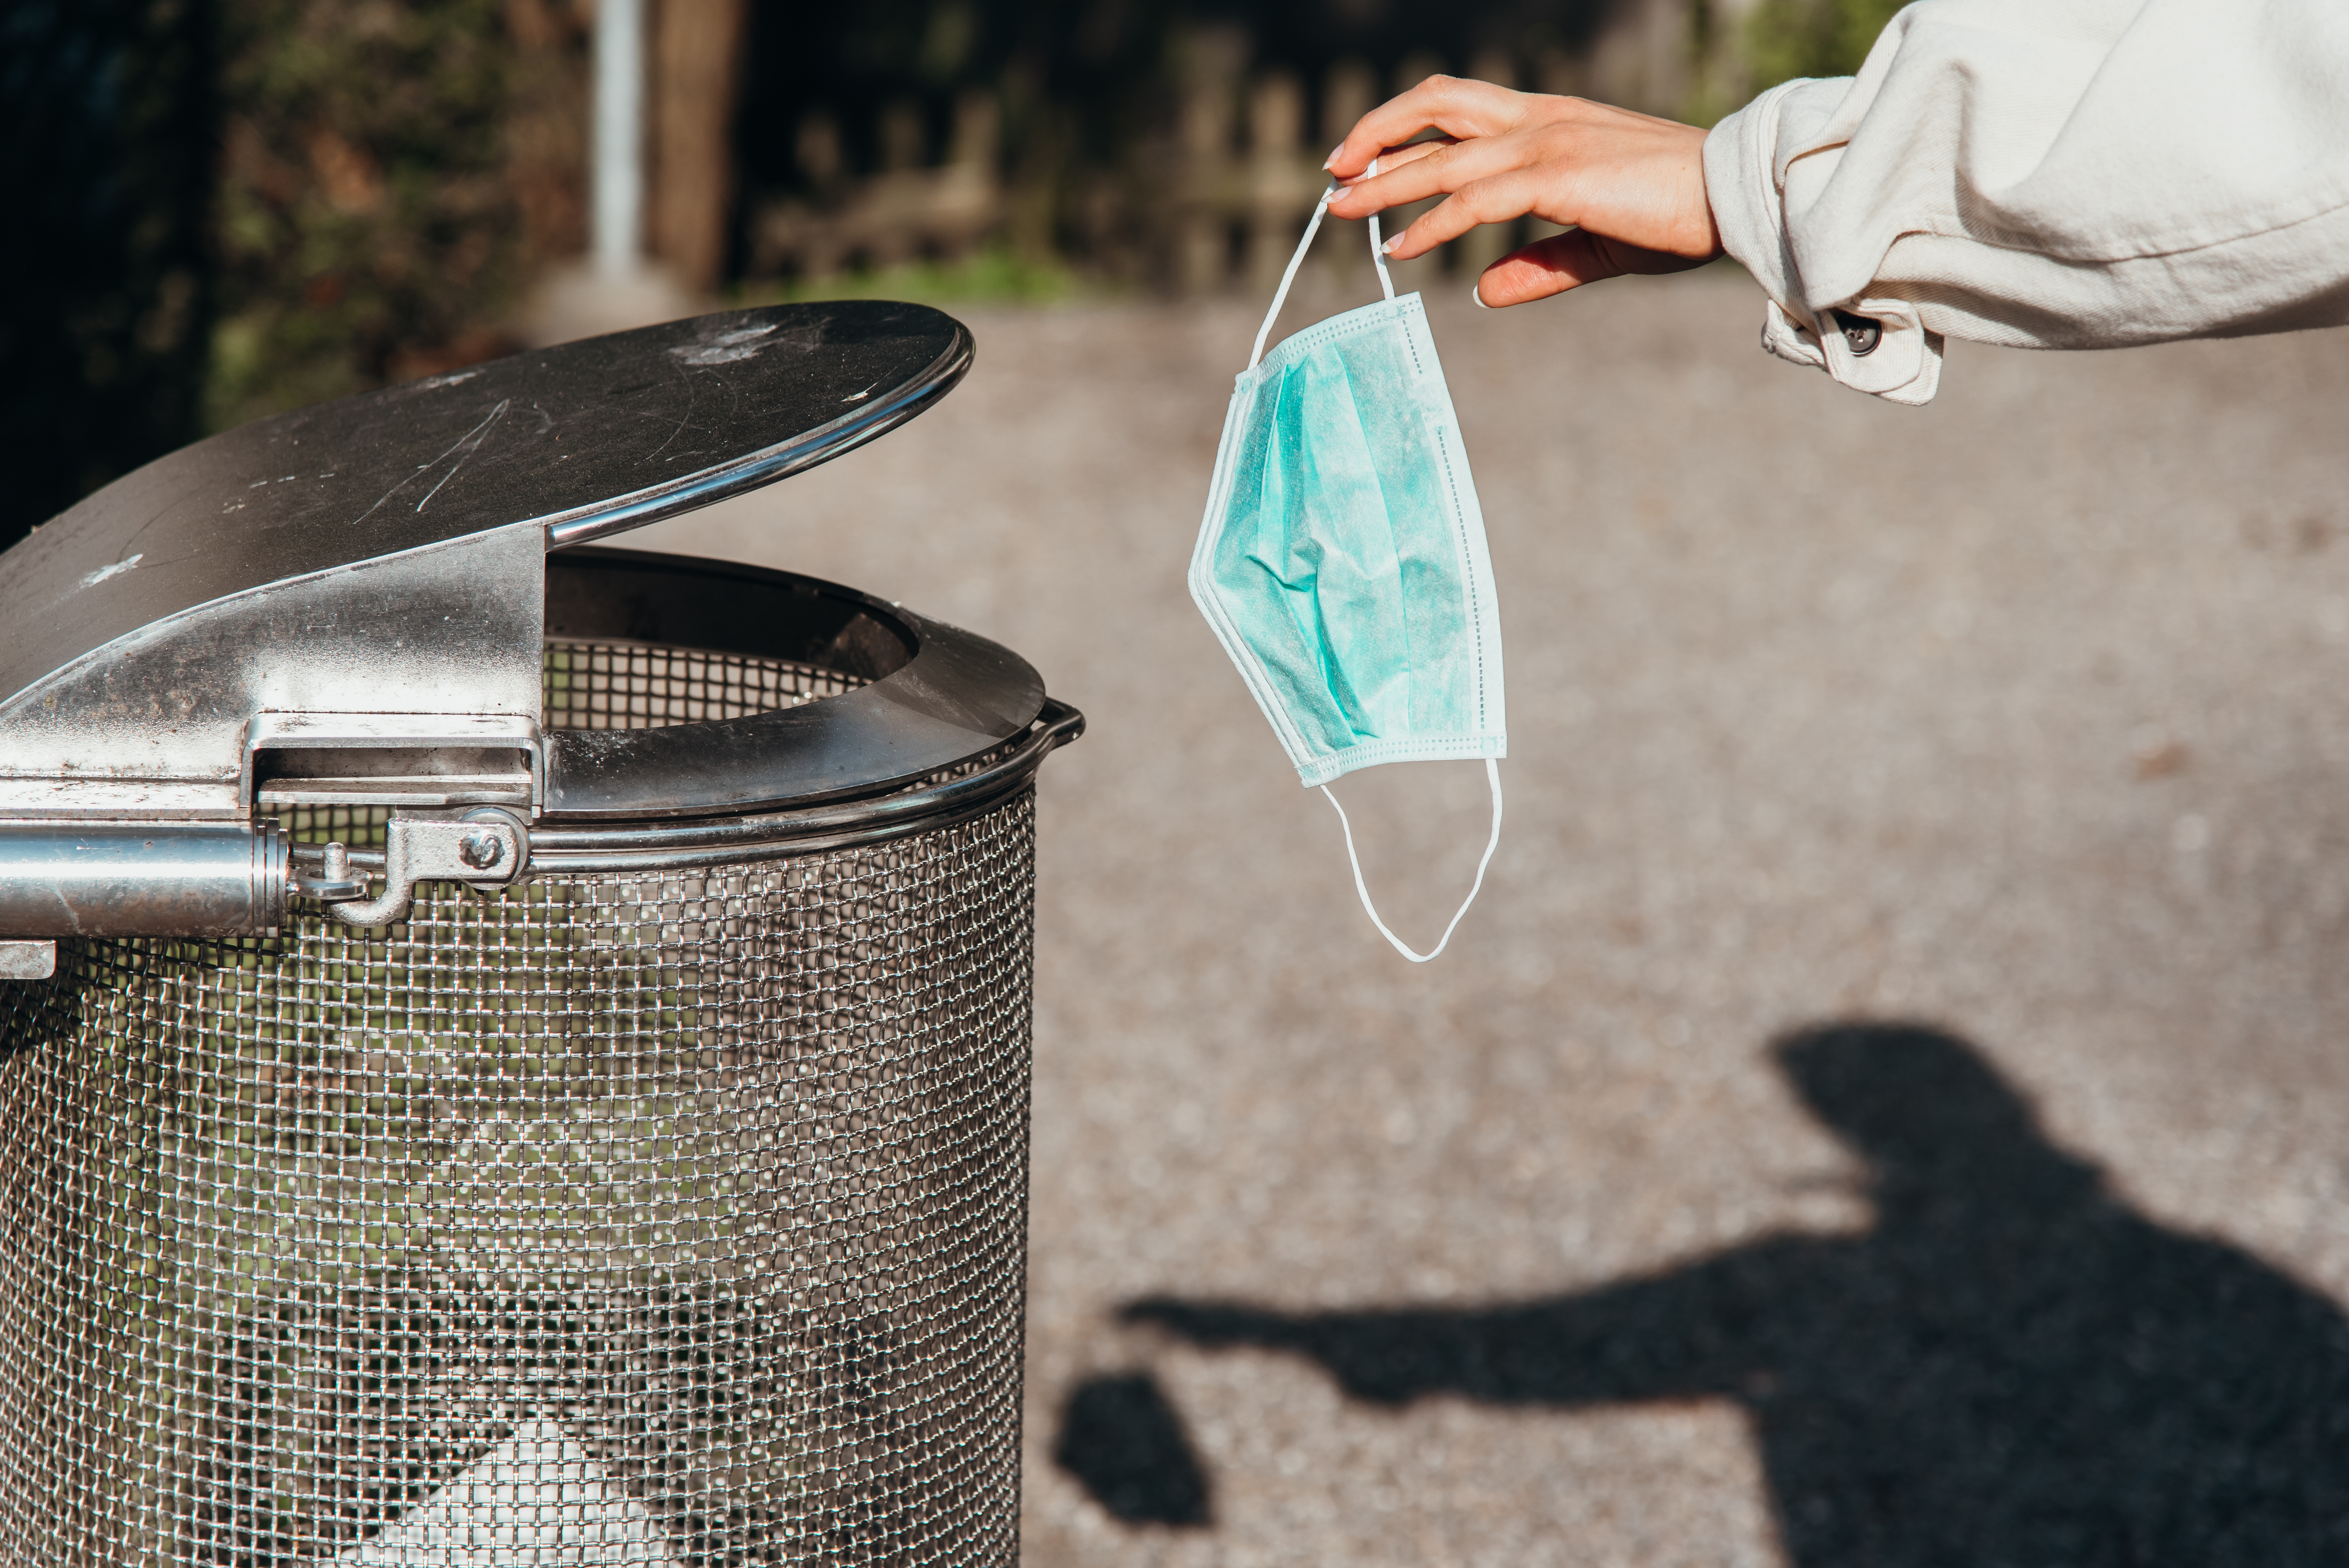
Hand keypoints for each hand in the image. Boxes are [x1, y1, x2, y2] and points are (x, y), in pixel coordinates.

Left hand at [1325, 77, 1721, 305]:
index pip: (1458, 108)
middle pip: (1435, 106)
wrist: (1734, 195)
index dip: (1404, 128)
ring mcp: (1546, 144)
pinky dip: (1430, 224)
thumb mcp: (1597, 245)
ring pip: (1443, 158)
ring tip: (1344, 210)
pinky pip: (1473, 202)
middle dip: (1377, 135)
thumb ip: (1540, 266)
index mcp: (1549, 119)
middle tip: (1335, 175)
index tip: (1365, 161)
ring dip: (1386, 183)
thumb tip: (1484, 291)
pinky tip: (1400, 247)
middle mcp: (1539, 119)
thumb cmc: (1679, 215)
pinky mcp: (1555, 179)